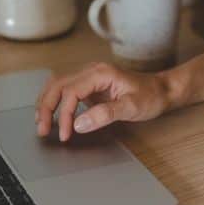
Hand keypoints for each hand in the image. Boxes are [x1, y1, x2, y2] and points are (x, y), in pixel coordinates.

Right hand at [34, 62, 172, 141]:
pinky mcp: (89, 85)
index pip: (71, 91)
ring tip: (41, 123)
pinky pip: (65, 90)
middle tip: (42, 130)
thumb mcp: (131, 107)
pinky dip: (55, 101)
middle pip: (57, 84)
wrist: (162, 90)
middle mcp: (91, 70)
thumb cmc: (150, 96)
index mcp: (100, 73)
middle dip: (46, 107)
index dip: (64, 114)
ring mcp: (89, 76)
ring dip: (46, 103)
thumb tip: (79, 124)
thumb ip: (104, 114)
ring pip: (57, 85)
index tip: (65, 134)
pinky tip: (51, 115)